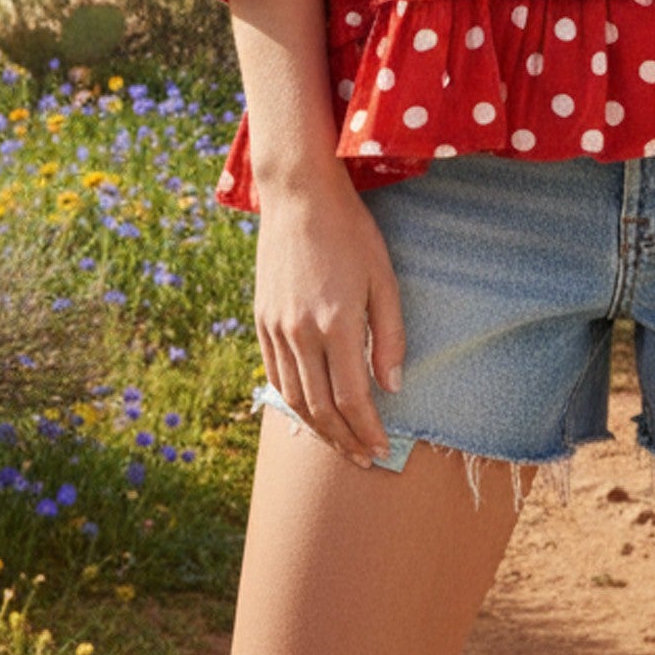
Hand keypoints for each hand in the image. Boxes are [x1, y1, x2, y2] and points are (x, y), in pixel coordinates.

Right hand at [254, 166, 405, 470]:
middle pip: (320, 407)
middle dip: (343, 439)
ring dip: (317, 428)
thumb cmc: (352, 233)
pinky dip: (292, 401)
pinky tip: (309, 411)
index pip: (351, 397)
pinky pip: (274, 374)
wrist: (299, 196)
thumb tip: (392, 387)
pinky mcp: (261, 320)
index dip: (367, 429)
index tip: (382, 448)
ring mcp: (276, 327)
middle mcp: (300, 332)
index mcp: (336, 323)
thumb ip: (389, 336)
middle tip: (364, 459)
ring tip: (340, 444)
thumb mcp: (384, 279)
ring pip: (294, 397)